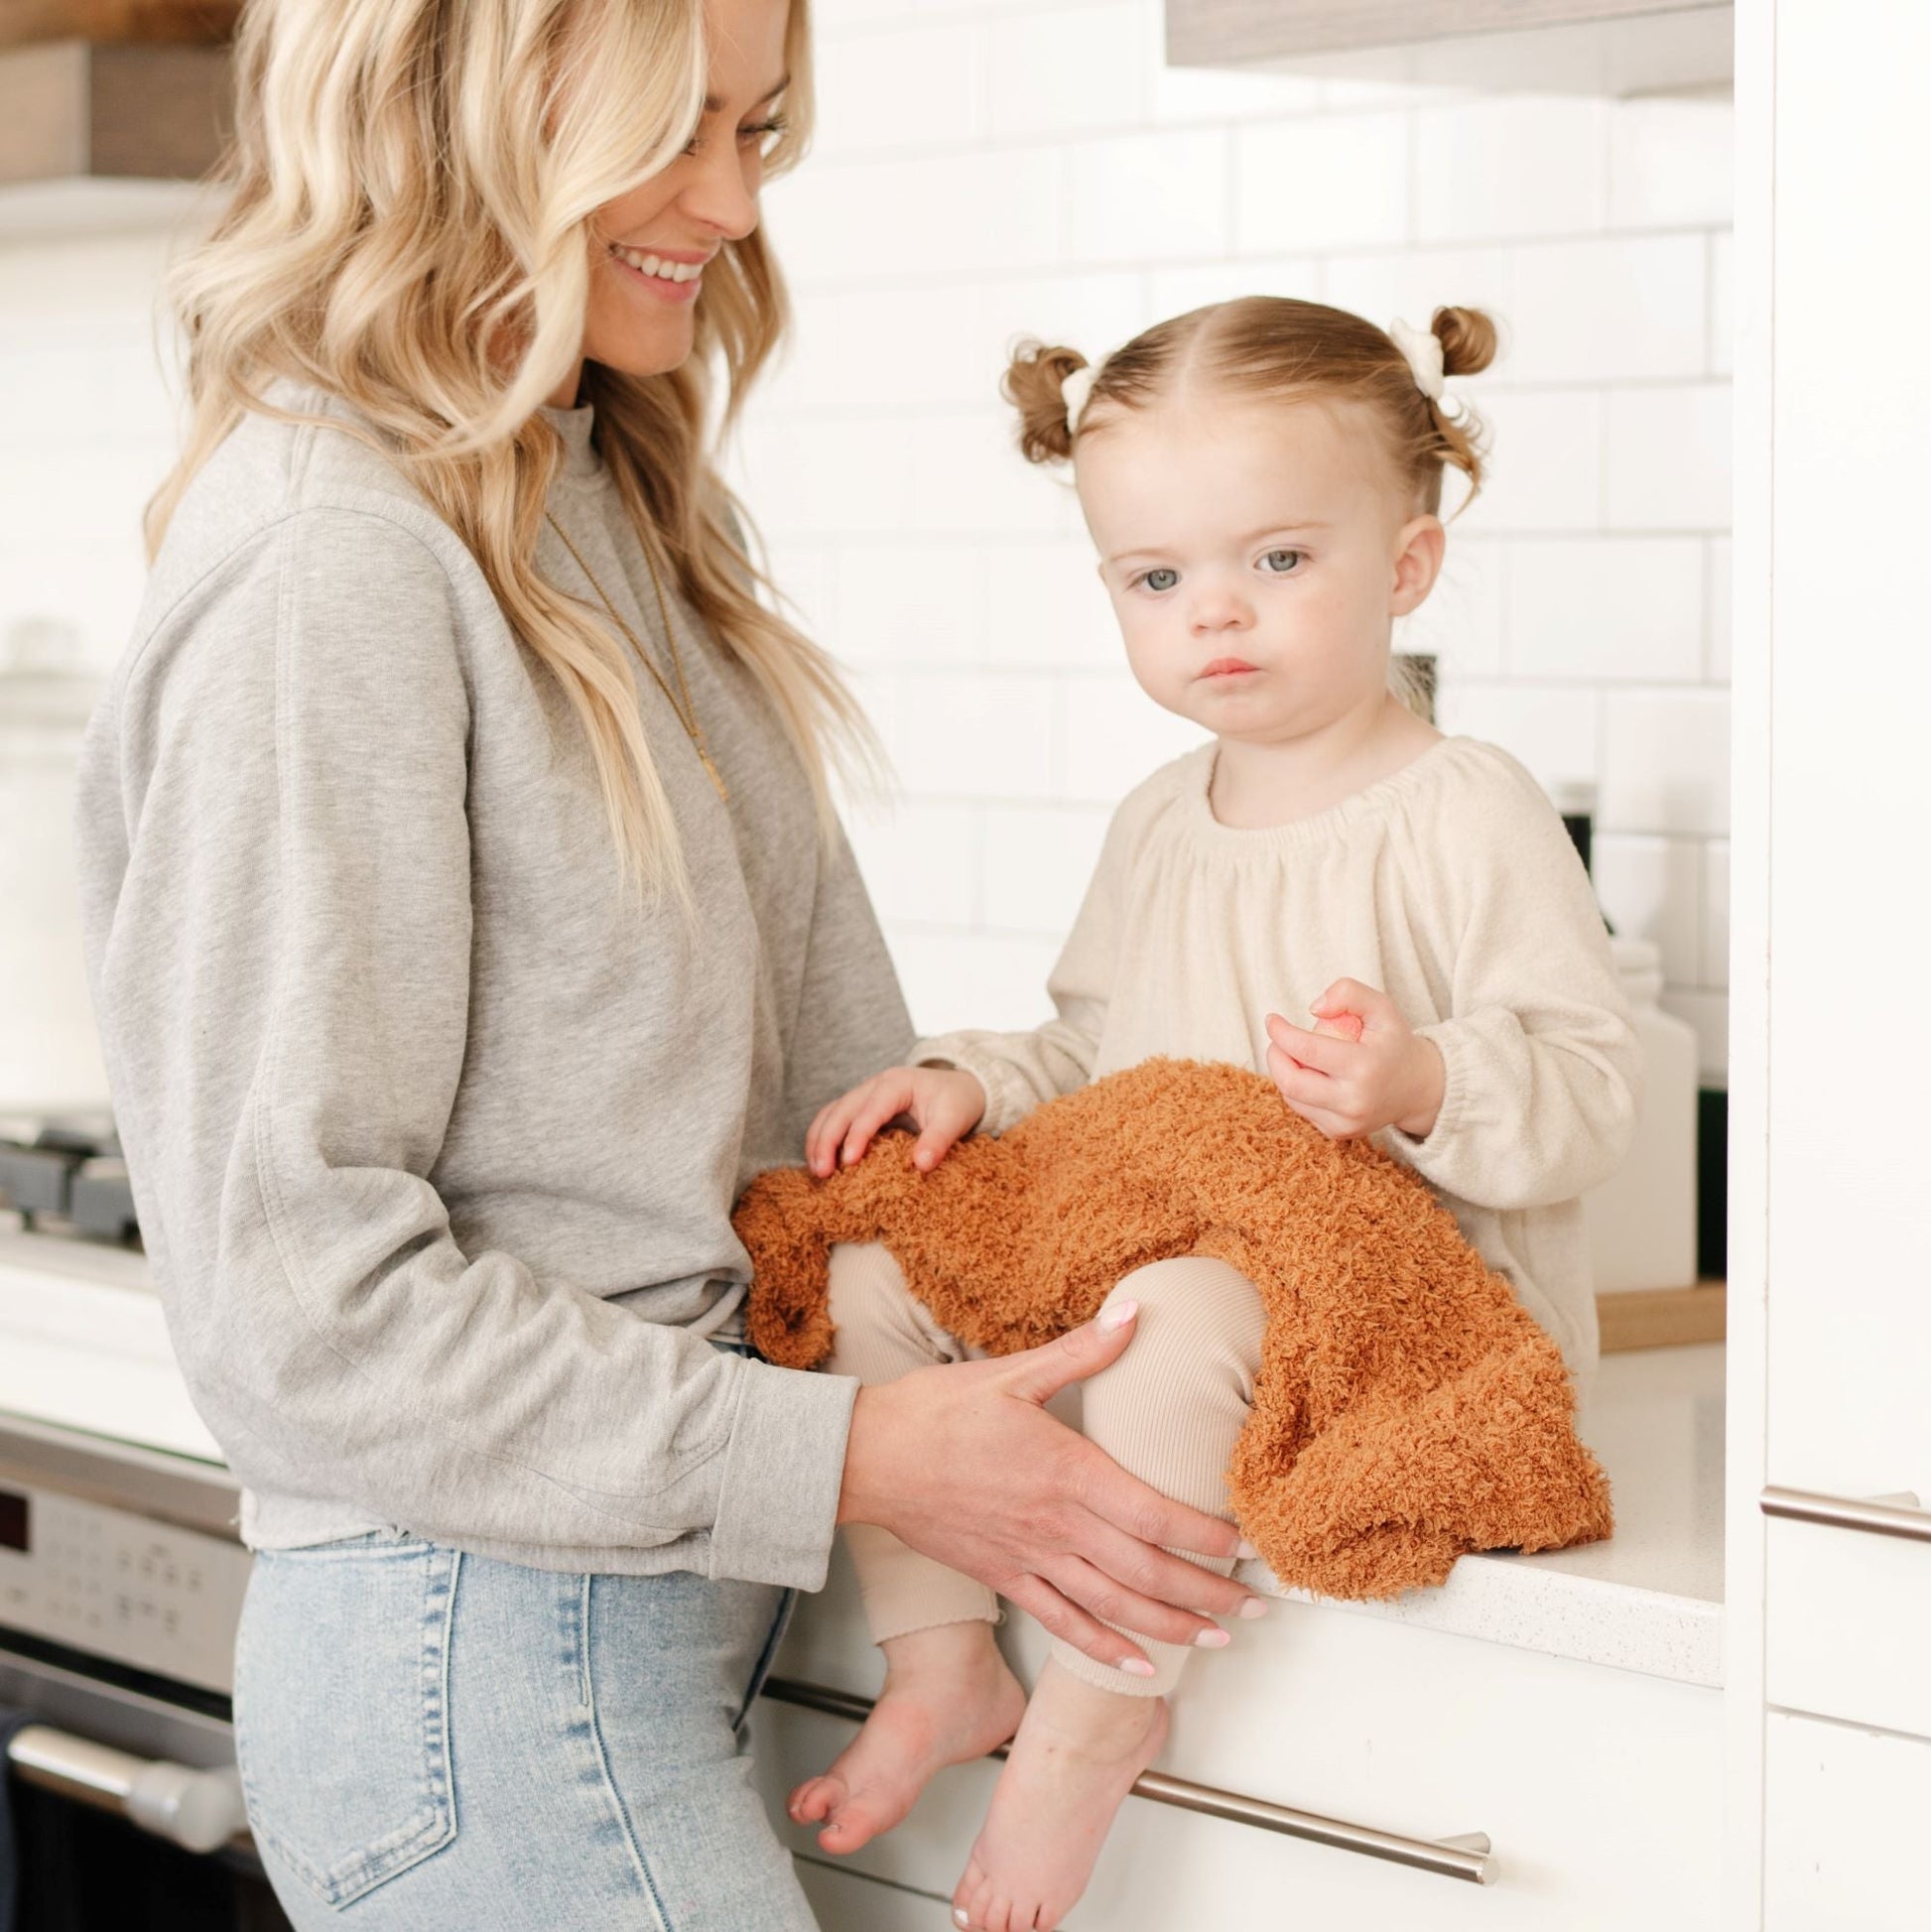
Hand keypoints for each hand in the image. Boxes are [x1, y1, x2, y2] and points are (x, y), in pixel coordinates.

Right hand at [806, 1065, 987, 1177]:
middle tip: (823, 1172)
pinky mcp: (861, 1109)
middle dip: (827, 1140)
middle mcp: (874, 1085)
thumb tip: (922, 1165)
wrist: (960, 1087)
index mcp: (896, 1083)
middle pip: (841, 1109)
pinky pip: (834, 1120)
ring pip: (831, 1113)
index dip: (857, 1135)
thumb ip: (939, 1140)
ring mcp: (864, 1095)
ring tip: (816, 1172)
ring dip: (819, 1140)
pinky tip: (821, 1163)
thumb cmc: (956, 1101)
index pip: (870, 1109)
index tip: (850, 1161)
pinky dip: (823, 1140)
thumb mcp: (955, 1118)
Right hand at [838, 1305, 1262, 1670]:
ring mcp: (1030, 1559)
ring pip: (1114, 1606)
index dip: (1208, 1536)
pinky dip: (1104, 1649)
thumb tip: (1136, 1313)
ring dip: (1172, 1627)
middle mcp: (1056, 1525)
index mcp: (1066, 1471)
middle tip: (1260, 1610)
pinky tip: (1139, 1666)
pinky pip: (1063, 1623)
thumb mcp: (1012, 1372)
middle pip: (1147, 1572)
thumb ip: (1082, 1351)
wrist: (869, 1459)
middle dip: (1210, 1593)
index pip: (1154, 1514)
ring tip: (1219, 1639)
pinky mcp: (1005, 1579)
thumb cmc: (938, 1411)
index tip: (1250, 1548)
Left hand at [1264, 977, 1444, 1140]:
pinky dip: (1297, 1089)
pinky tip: (1310, 1073)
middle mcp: (1354, 1101)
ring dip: (1284, 1071)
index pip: (1307, 1050)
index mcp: (1365, 1068)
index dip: (1281, 1033)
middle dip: (1275, 1056)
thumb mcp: (1382, 1007)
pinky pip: (1303, 1109)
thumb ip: (1349, 993)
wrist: (1417, 1088)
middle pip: (1290, 1082)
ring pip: (1292, 1097)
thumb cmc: (1394, 1041)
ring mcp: (1346, 1122)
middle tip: (1278, 1039)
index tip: (1272, 1019)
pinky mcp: (1339, 1133)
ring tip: (1296, 1053)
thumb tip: (1313, 1009)